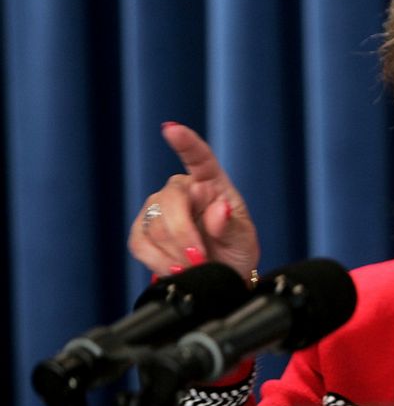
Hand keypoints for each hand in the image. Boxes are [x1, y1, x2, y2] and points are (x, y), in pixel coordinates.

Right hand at [127, 123, 259, 279]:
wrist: (220, 276)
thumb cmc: (235, 250)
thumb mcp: (243, 239)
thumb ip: (230, 225)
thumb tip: (219, 209)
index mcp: (212, 183)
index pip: (200, 158)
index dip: (186, 143)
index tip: (171, 129)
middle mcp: (183, 191)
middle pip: (170, 201)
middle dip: (184, 235)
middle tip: (200, 260)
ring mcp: (159, 209)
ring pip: (154, 225)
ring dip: (174, 253)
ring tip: (194, 266)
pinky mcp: (142, 232)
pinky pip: (139, 242)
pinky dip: (157, 261)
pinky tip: (174, 269)